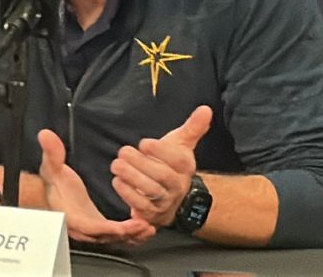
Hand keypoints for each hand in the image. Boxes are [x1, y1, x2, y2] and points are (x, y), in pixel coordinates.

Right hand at [37, 129, 155, 245]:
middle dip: (125, 234)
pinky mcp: (99, 227)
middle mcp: (81, 227)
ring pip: (112, 238)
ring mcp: (91, 228)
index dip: (107, 229)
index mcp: (70, 216)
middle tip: (144, 226)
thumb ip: (52, 153)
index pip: (89, 227)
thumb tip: (46, 135)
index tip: (124, 227)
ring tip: (148, 229)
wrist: (50, 194)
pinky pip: (115, 235)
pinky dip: (129, 234)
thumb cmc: (52, 183)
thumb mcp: (51, 167)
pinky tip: (143, 227)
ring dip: (131, 236)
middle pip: (105, 236)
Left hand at [110, 105, 211, 227]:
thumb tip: (206, 109)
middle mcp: (178, 185)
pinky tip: (117, 181)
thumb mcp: (182, 144)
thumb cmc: (172, 165)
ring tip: (116, 165)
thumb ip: (193, 127)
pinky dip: (127, 194)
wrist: (174, 197)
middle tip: (123, 152)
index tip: (143, 143)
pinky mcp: (152, 213)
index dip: (160, 151)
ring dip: (131, 177)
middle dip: (141, 163)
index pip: (176, 159)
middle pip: (162, 176)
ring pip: (151, 191)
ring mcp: (166, 201)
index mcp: (185, 166)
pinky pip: (141, 206)